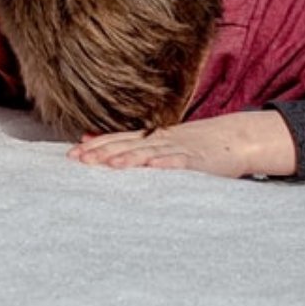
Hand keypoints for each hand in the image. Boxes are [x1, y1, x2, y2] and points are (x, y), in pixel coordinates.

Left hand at [67, 110, 296, 178]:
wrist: (233, 138)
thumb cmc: (191, 145)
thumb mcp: (156, 142)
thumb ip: (125, 142)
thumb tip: (87, 140)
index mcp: (150, 138)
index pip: (117, 140)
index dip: (95, 147)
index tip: (71, 156)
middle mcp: (160, 140)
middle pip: (128, 145)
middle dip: (104, 153)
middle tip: (81, 161)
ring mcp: (179, 148)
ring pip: (150, 153)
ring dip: (130, 158)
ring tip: (110, 165)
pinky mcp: (198, 160)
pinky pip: (181, 162)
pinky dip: (167, 163)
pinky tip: (155, 167)